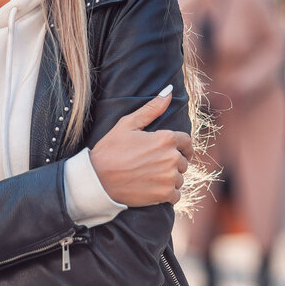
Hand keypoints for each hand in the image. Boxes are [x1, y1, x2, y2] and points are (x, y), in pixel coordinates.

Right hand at [89, 87, 192, 206]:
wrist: (97, 179)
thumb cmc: (110, 149)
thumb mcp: (128, 124)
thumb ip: (152, 109)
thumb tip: (169, 91)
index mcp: (166, 138)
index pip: (187, 142)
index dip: (180, 146)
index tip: (170, 151)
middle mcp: (172, 158)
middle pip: (183, 161)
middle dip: (171, 162)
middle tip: (151, 164)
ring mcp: (169, 178)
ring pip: (179, 178)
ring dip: (169, 179)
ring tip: (148, 176)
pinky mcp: (164, 195)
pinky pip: (176, 195)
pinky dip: (166, 194)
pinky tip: (151, 188)